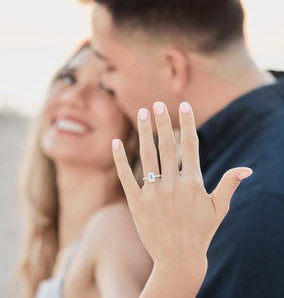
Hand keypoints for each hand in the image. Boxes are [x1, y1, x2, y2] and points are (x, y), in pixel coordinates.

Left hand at [112, 102, 251, 293]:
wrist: (179, 259)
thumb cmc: (201, 232)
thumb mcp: (219, 208)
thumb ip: (229, 185)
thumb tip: (247, 169)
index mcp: (194, 183)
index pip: (190, 145)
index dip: (187, 123)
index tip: (184, 106)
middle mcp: (173, 184)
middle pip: (167, 145)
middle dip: (163, 121)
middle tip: (157, 104)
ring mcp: (153, 193)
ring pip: (147, 155)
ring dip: (144, 132)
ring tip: (142, 113)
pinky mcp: (136, 203)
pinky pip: (126, 176)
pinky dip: (119, 159)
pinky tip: (115, 143)